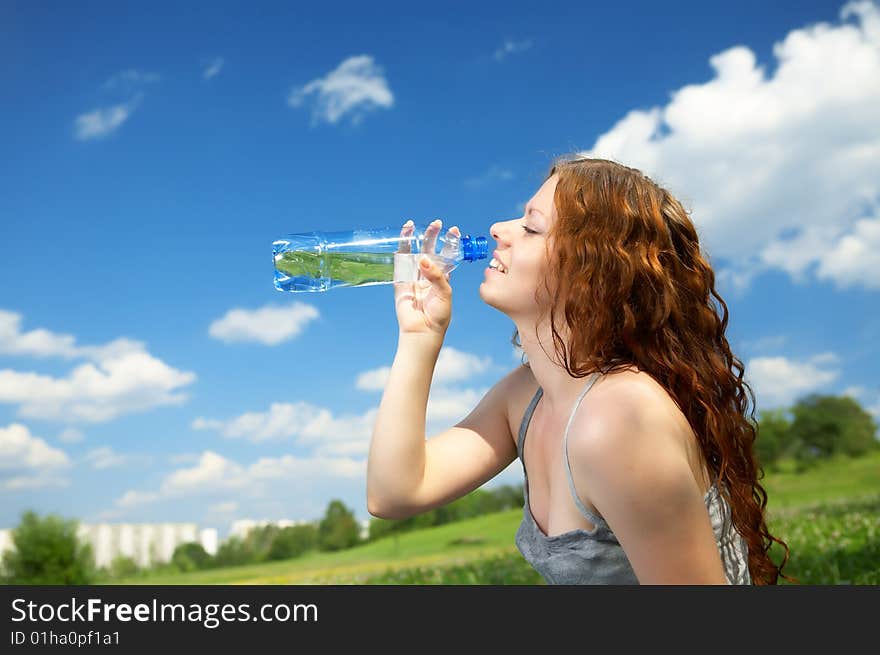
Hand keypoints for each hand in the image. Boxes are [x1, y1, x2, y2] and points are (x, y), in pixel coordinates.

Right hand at [394, 219, 458, 337]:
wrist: (423, 331)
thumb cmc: (438, 315)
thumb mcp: (444, 293)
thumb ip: (435, 275)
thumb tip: (422, 258)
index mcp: (443, 278)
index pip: (447, 255)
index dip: (450, 243)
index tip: (454, 230)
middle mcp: (428, 275)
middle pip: (430, 250)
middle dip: (433, 236)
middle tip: (436, 223)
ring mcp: (413, 277)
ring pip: (414, 253)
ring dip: (414, 239)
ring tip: (414, 225)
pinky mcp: (400, 281)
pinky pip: (400, 262)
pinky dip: (401, 249)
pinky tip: (404, 236)